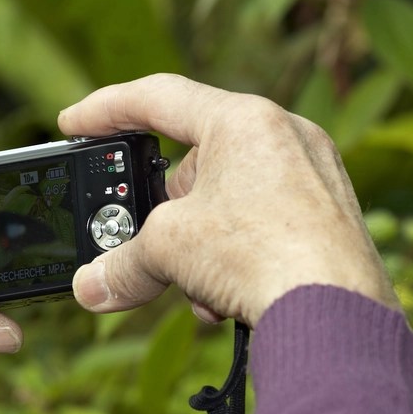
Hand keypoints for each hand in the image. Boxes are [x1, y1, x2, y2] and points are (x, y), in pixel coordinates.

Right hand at [60, 74, 398, 326]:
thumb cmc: (261, 258)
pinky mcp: (329, 219)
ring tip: (194, 282)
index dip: (105, 109)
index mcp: (244, 119)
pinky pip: (261, 225)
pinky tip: (224, 297)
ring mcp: (314, 176)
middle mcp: (286, 136)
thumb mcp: (169, 250)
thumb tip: (92, 288)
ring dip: (197, 243)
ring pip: (228, 199)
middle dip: (161, 209)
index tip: (73, 123)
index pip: (158, 97)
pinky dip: (232, 258)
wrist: (339, 317)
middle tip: (141, 237)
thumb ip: (121, 262)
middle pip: (195, 160)